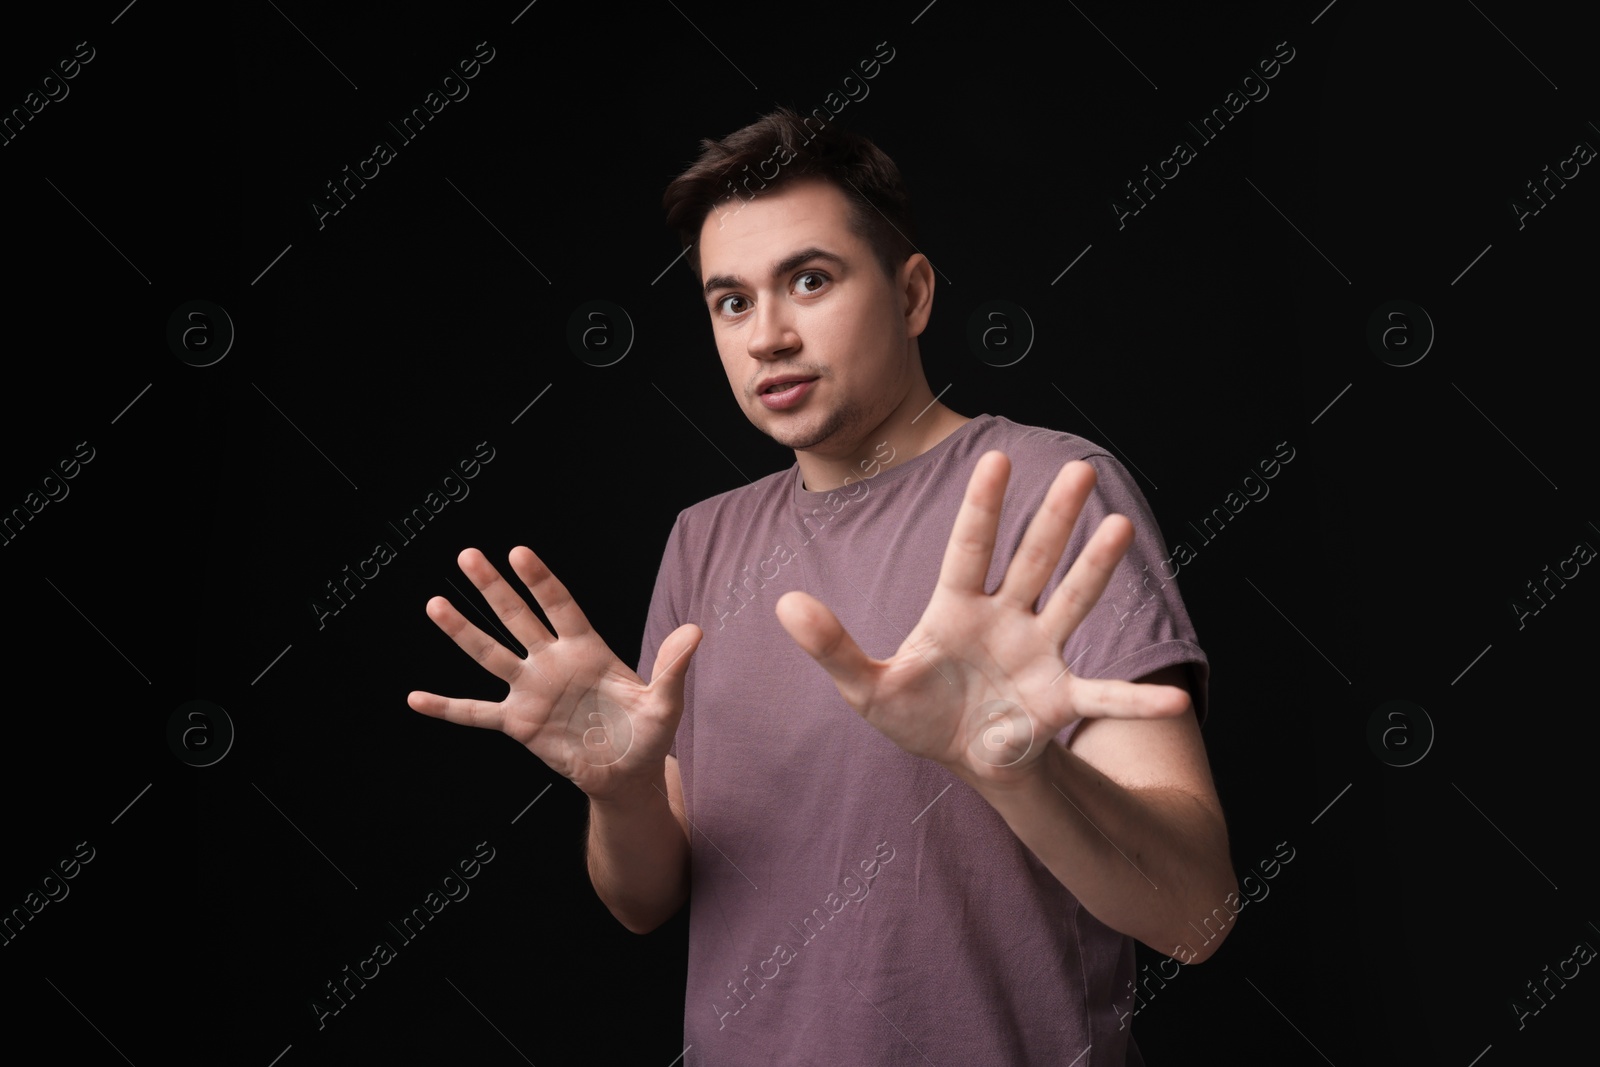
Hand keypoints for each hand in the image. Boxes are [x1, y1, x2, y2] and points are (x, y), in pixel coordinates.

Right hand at [407, 547, 701, 798]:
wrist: (627, 774)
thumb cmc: (649, 734)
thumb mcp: (664, 702)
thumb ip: (673, 666)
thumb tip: (695, 630)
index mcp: (587, 649)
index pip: (560, 606)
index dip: (540, 581)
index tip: (520, 554)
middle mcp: (553, 662)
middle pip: (518, 617)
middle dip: (494, 588)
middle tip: (469, 555)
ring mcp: (531, 689)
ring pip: (491, 654)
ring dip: (463, 631)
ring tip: (436, 603)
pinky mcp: (518, 722)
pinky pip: (476, 713)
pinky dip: (447, 708)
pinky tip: (416, 699)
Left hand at [775, 452, 1189, 784]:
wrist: (957, 755)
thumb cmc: (913, 710)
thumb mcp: (863, 685)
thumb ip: (829, 645)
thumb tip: (782, 602)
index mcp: (956, 607)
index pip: (969, 547)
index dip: (981, 506)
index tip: (994, 458)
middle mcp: (1005, 618)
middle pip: (1032, 558)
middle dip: (1054, 516)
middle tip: (1081, 468)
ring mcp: (1038, 653)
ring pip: (1071, 601)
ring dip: (1096, 569)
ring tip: (1121, 528)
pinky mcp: (1058, 699)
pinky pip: (1101, 697)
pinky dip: (1136, 701)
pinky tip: (1174, 698)